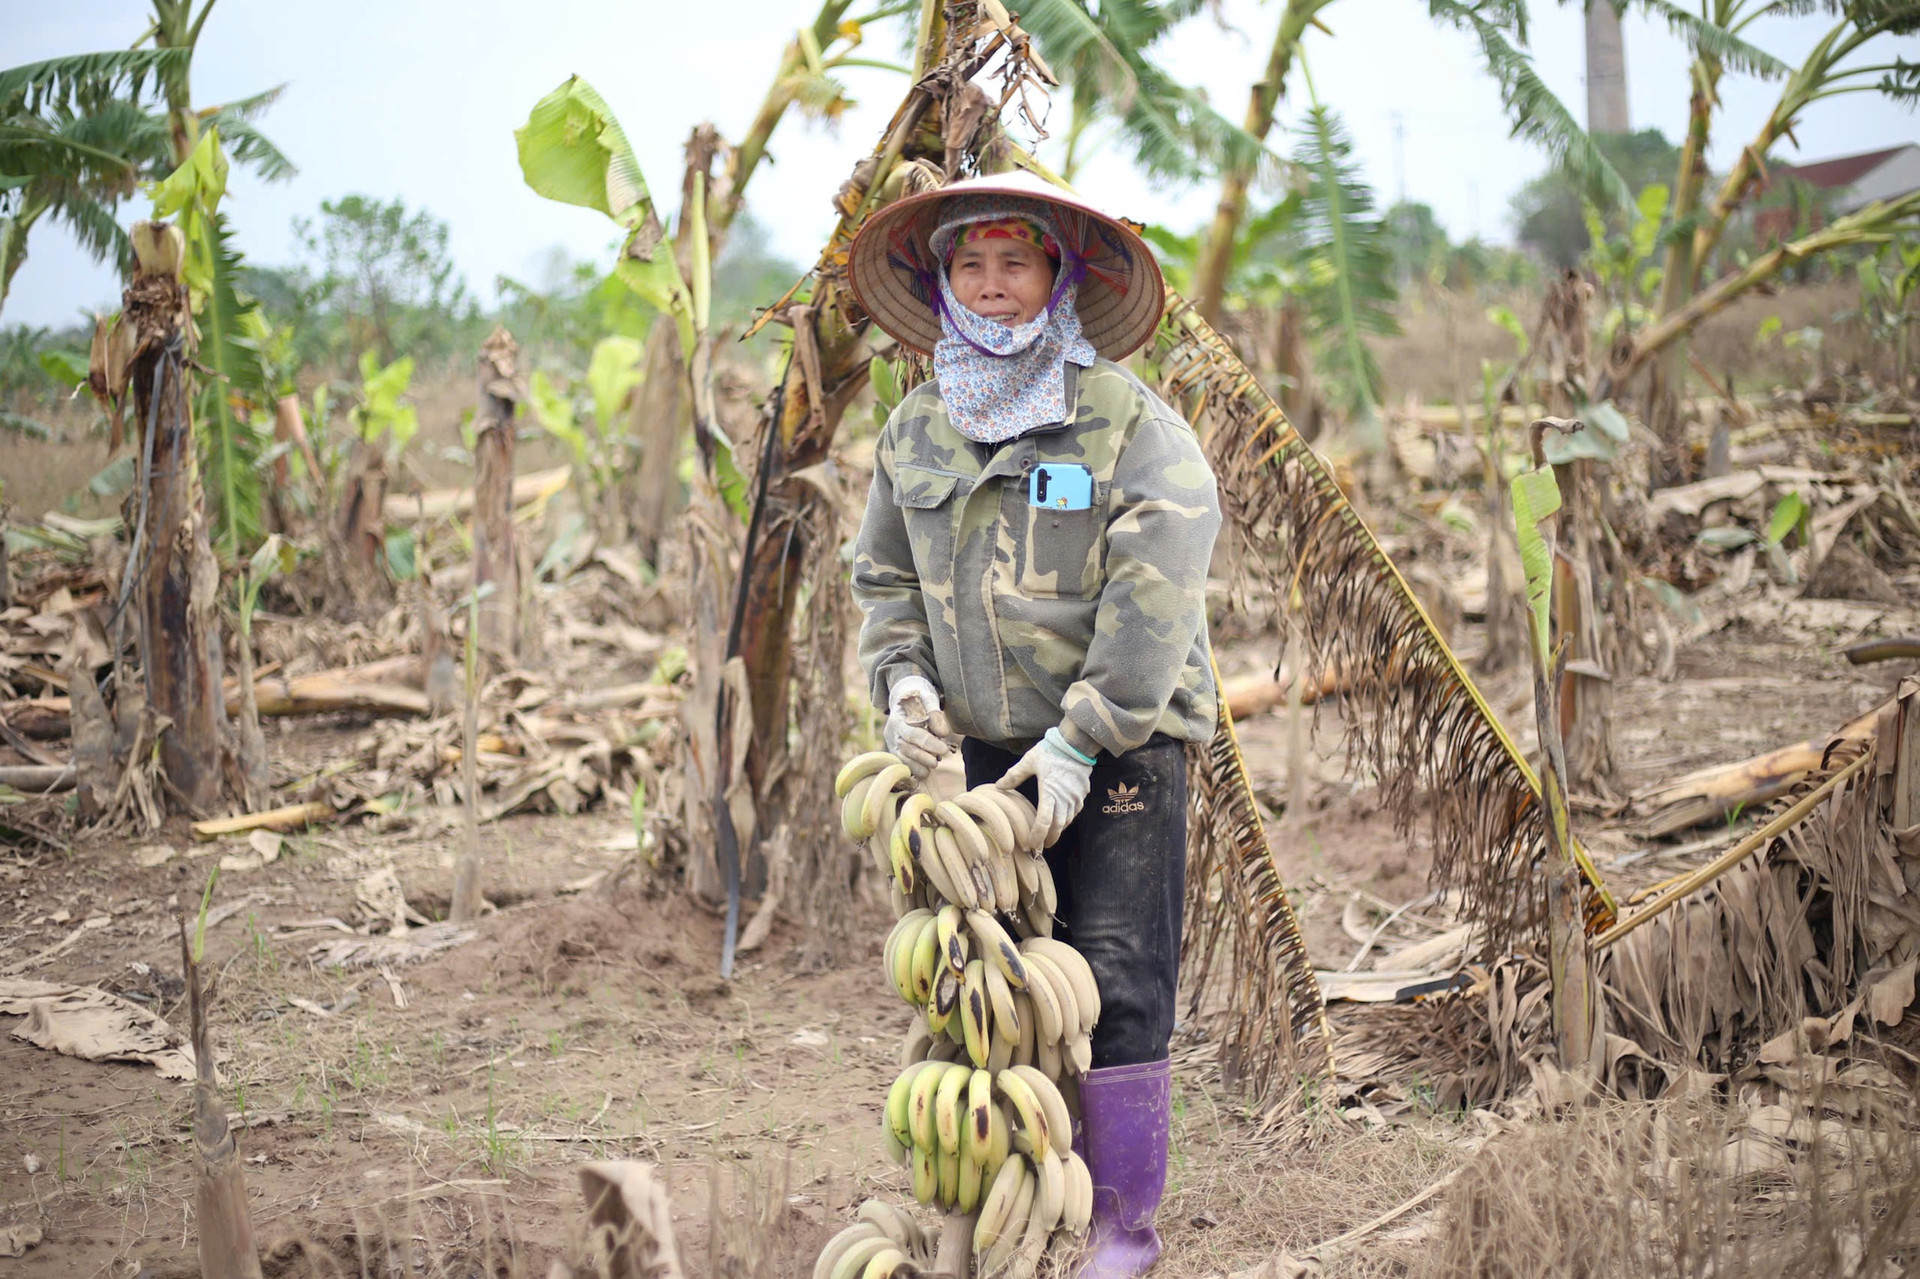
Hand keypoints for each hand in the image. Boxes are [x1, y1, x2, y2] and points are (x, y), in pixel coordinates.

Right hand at [885, 675, 950, 778]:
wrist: (905, 698)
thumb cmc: (919, 698)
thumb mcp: (928, 698)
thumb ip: (935, 714)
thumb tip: (943, 733)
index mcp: (898, 718)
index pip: (912, 733)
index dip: (927, 743)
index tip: (944, 749)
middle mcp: (892, 732)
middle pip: (904, 748)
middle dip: (922, 757)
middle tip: (937, 762)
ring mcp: (892, 742)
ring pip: (901, 758)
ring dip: (917, 766)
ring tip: (934, 765)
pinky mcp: (896, 750)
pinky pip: (902, 763)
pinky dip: (914, 769)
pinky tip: (926, 771)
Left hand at [997, 727, 1093, 849]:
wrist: (1076, 743)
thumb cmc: (1051, 751)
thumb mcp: (1029, 761)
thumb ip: (1014, 775)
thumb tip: (998, 786)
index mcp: (1050, 794)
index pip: (1044, 823)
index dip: (1037, 836)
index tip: (1031, 844)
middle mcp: (1065, 799)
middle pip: (1058, 827)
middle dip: (1049, 839)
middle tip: (1041, 846)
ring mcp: (1076, 797)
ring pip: (1068, 820)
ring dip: (1058, 829)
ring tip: (1050, 834)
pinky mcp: (1083, 793)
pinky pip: (1075, 811)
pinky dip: (1068, 818)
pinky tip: (1062, 817)